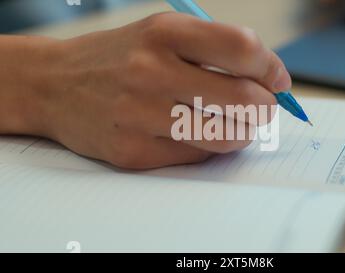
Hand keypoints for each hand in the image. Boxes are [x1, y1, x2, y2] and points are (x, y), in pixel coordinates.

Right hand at [6, 13, 289, 169]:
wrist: (54, 84)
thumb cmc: (119, 58)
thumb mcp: (160, 33)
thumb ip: (213, 49)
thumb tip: (269, 78)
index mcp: (164, 33)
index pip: (242, 48)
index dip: (272, 68)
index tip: (278, 80)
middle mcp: (151, 71)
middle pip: (243, 98)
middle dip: (266, 107)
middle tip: (264, 108)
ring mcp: (140, 115)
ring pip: (225, 136)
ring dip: (244, 132)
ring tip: (237, 124)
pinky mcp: (133, 152)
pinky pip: (196, 156)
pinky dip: (210, 147)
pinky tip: (201, 135)